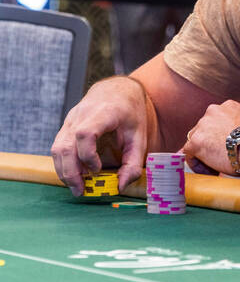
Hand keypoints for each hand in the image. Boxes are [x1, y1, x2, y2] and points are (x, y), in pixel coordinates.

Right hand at [51, 77, 148, 194]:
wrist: (117, 91)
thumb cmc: (130, 114)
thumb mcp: (140, 136)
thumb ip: (133, 162)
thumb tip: (121, 186)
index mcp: (104, 113)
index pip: (85, 133)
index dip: (87, 155)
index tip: (98, 169)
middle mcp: (82, 115)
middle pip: (65, 145)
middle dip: (70, 172)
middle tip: (80, 191)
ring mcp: (70, 119)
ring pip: (57, 148)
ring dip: (64, 171)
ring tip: (77, 187)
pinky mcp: (65, 126)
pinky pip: (58, 147)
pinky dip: (63, 163)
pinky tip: (74, 175)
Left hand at [179, 99, 239, 175]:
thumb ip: (234, 128)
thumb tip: (227, 140)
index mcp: (228, 106)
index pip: (215, 120)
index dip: (219, 135)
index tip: (226, 146)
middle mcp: (213, 110)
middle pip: (204, 129)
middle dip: (209, 143)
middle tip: (221, 156)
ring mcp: (202, 125)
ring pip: (196, 141)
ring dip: (203, 153)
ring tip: (216, 165)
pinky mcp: (195, 141)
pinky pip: (189, 154)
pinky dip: (197, 164)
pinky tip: (211, 170)